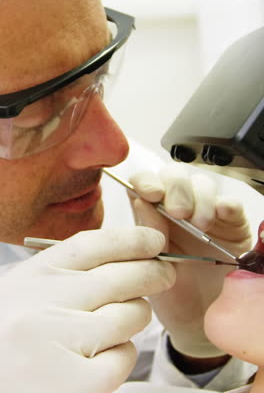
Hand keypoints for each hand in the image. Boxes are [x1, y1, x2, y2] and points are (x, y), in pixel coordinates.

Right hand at [0, 227, 174, 392]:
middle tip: (165, 274)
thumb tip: (122, 256)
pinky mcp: (75, 383)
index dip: (133, 239)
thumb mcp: (25, 292)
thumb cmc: (8, 338)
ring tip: (120, 323)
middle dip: (154, 272)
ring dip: (136, 317)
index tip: (154, 241)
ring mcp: (59, 343)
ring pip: (130, 315)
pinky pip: (124, 357)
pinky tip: (104, 358)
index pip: (95, 244)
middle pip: (121, 276)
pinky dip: (123, 355)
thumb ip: (65, 274)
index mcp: (34, 276)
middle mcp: (45, 304)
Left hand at [129, 163, 251, 357]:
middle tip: (178, 211)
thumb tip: (140, 200)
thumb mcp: (150, 265)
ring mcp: (206, 213)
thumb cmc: (170, 293)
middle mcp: (178, 208)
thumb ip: (146, 233)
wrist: (198, 321)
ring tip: (199, 224)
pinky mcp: (232, 224)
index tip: (150, 193)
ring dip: (200, 198)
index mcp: (152, 214)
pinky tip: (220, 213)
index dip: (147, 181)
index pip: (145, 182)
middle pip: (175, 175)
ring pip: (202, 184)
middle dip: (175, 187)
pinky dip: (226, 204)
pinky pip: (232, 204)